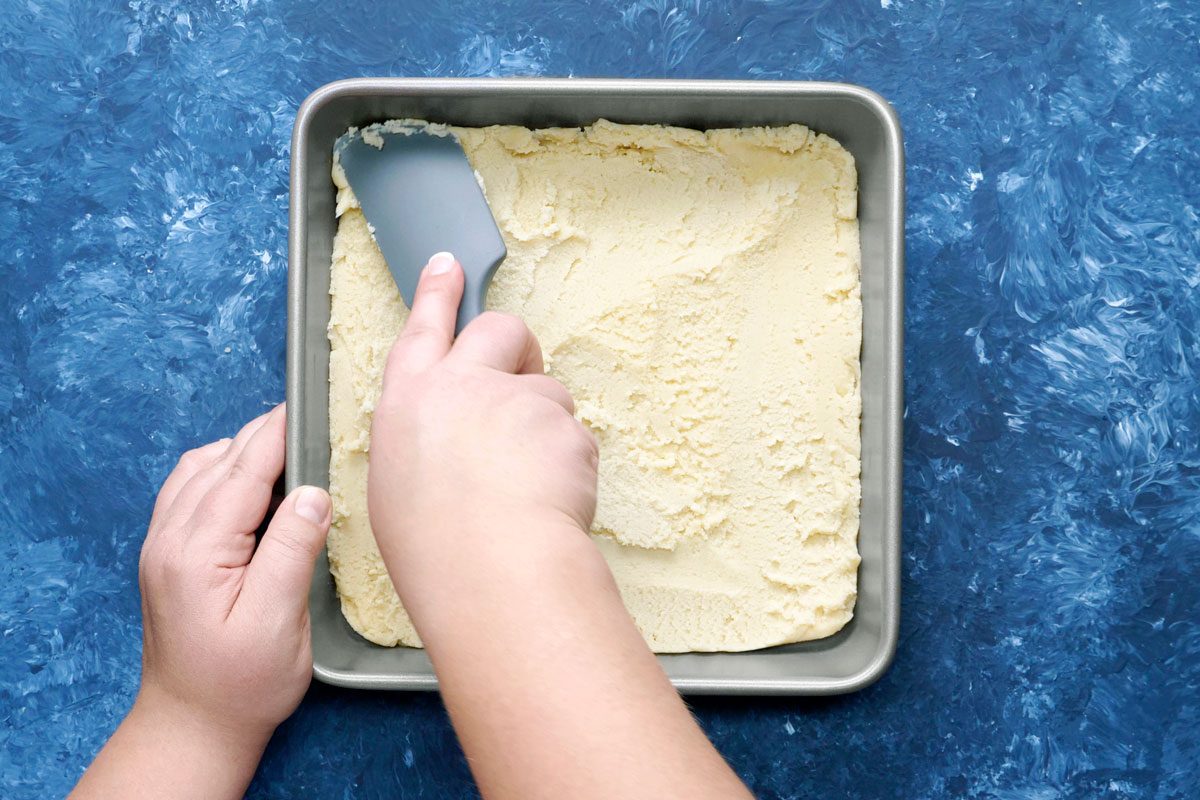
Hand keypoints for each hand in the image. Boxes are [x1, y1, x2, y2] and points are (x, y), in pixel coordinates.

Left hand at [136, 404, 328, 742]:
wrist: (192, 725)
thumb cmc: (242, 684)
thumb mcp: (278, 621)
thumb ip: (292, 551)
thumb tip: (312, 491)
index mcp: (196, 552)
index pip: (243, 472)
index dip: (278, 434)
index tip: (309, 404)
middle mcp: (168, 539)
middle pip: (218, 462)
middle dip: (262, 434)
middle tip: (309, 416)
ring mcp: (161, 545)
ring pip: (198, 470)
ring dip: (240, 450)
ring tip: (287, 445)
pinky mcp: (166, 554)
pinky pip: (188, 490)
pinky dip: (221, 470)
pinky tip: (251, 480)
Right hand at [363, 255, 750, 799]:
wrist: (489, 567)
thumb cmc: (433, 546)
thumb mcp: (398, 485)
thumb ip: (426, 440)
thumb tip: (451, 440)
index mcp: (409, 400)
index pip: (423, 330)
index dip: (436, 294)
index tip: (448, 265)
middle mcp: (460, 384)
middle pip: (499, 330)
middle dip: (518, 347)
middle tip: (524, 380)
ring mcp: (515, 398)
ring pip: (547, 394)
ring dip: (546, 427)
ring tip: (528, 485)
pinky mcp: (563, 423)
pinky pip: (575, 437)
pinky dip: (570, 466)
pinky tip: (551, 502)